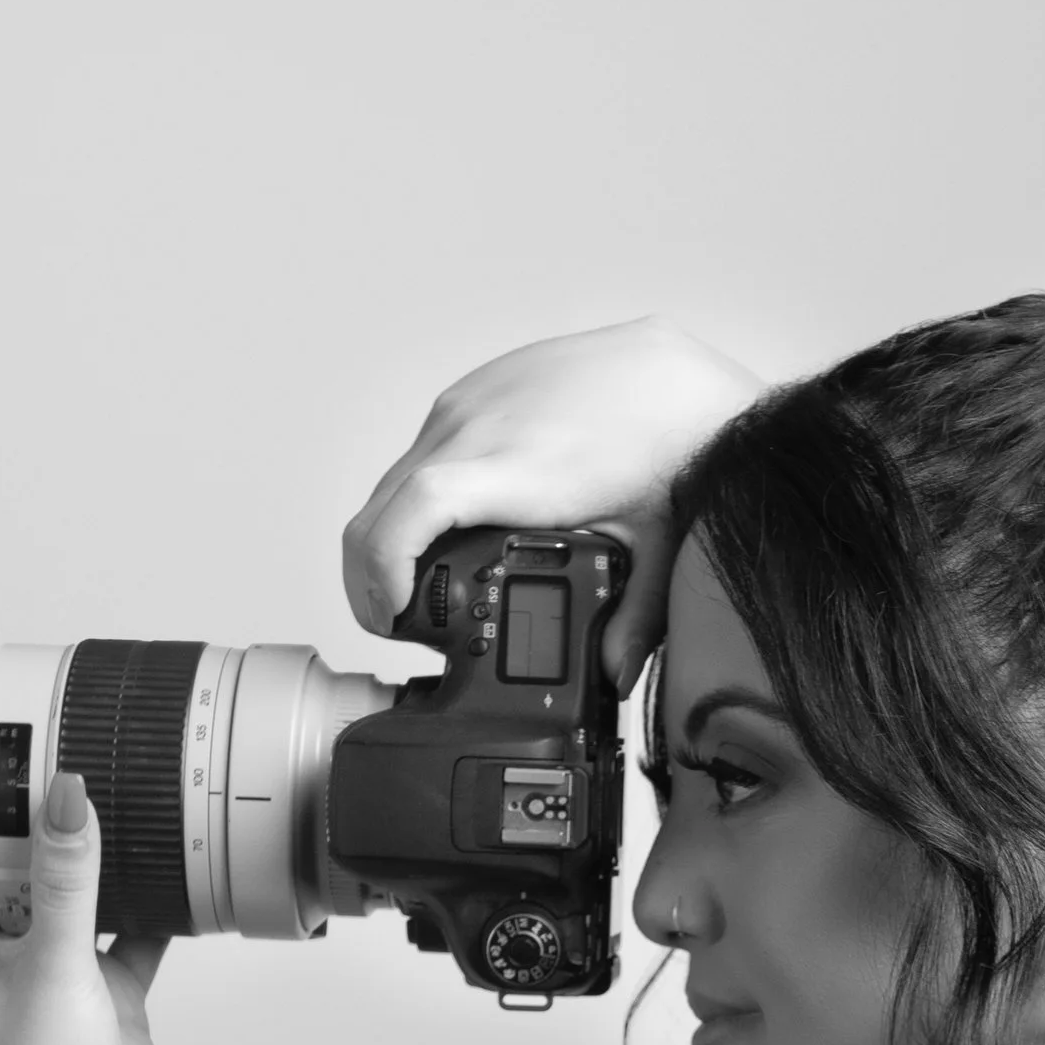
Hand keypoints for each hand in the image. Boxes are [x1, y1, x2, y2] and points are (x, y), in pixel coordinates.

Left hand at [0, 773, 170, 1044]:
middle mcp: (3, 963)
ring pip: (60, 905)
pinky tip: (166, 876)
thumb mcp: (51, 965)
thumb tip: (66, 795)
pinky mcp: (108, 998)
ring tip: (80, 801)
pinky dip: (144, 909)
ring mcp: (58, 980)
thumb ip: (65, 881)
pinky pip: (125, 937)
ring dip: (70, 865)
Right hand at [343, 315, 762, 691]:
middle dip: (371, 573)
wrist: (674, 371)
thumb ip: (634, 616)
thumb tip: (615, 672)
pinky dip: (413, 497)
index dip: (384, 568)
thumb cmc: (667, 439)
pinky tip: (444, 526)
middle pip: (383, 506)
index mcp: (519, 470)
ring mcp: (467, 404)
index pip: (418, 510)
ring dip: (389, 533)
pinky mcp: (469, 393)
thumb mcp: (655, 542)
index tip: (391, 614)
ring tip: (414, 581)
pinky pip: (418, 452)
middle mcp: (478, 428)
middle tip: (394, 620)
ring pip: (392, 480)